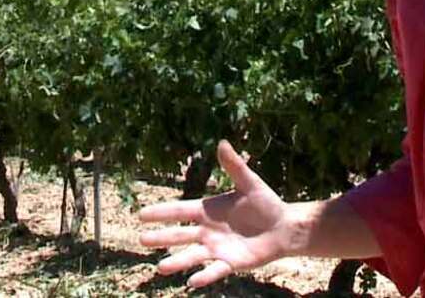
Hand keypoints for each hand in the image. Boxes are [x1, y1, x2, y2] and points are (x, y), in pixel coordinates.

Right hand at [138, 140, 293, 287]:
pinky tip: (192, 282)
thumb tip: (222, 142)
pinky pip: (215, 270)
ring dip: (177, 262)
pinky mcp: (230, 263)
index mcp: (208, 210)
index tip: (141, 214)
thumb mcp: (249, 183)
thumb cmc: (265, 203)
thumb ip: (234, 166)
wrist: (283, 226)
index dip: (161, 212)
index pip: (180, 210)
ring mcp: (217, 248)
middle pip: (180, 235)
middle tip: (141, 240)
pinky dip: (204, 276)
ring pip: (192, 256)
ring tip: (160, 268)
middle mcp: (207, 231)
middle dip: (161, 237)